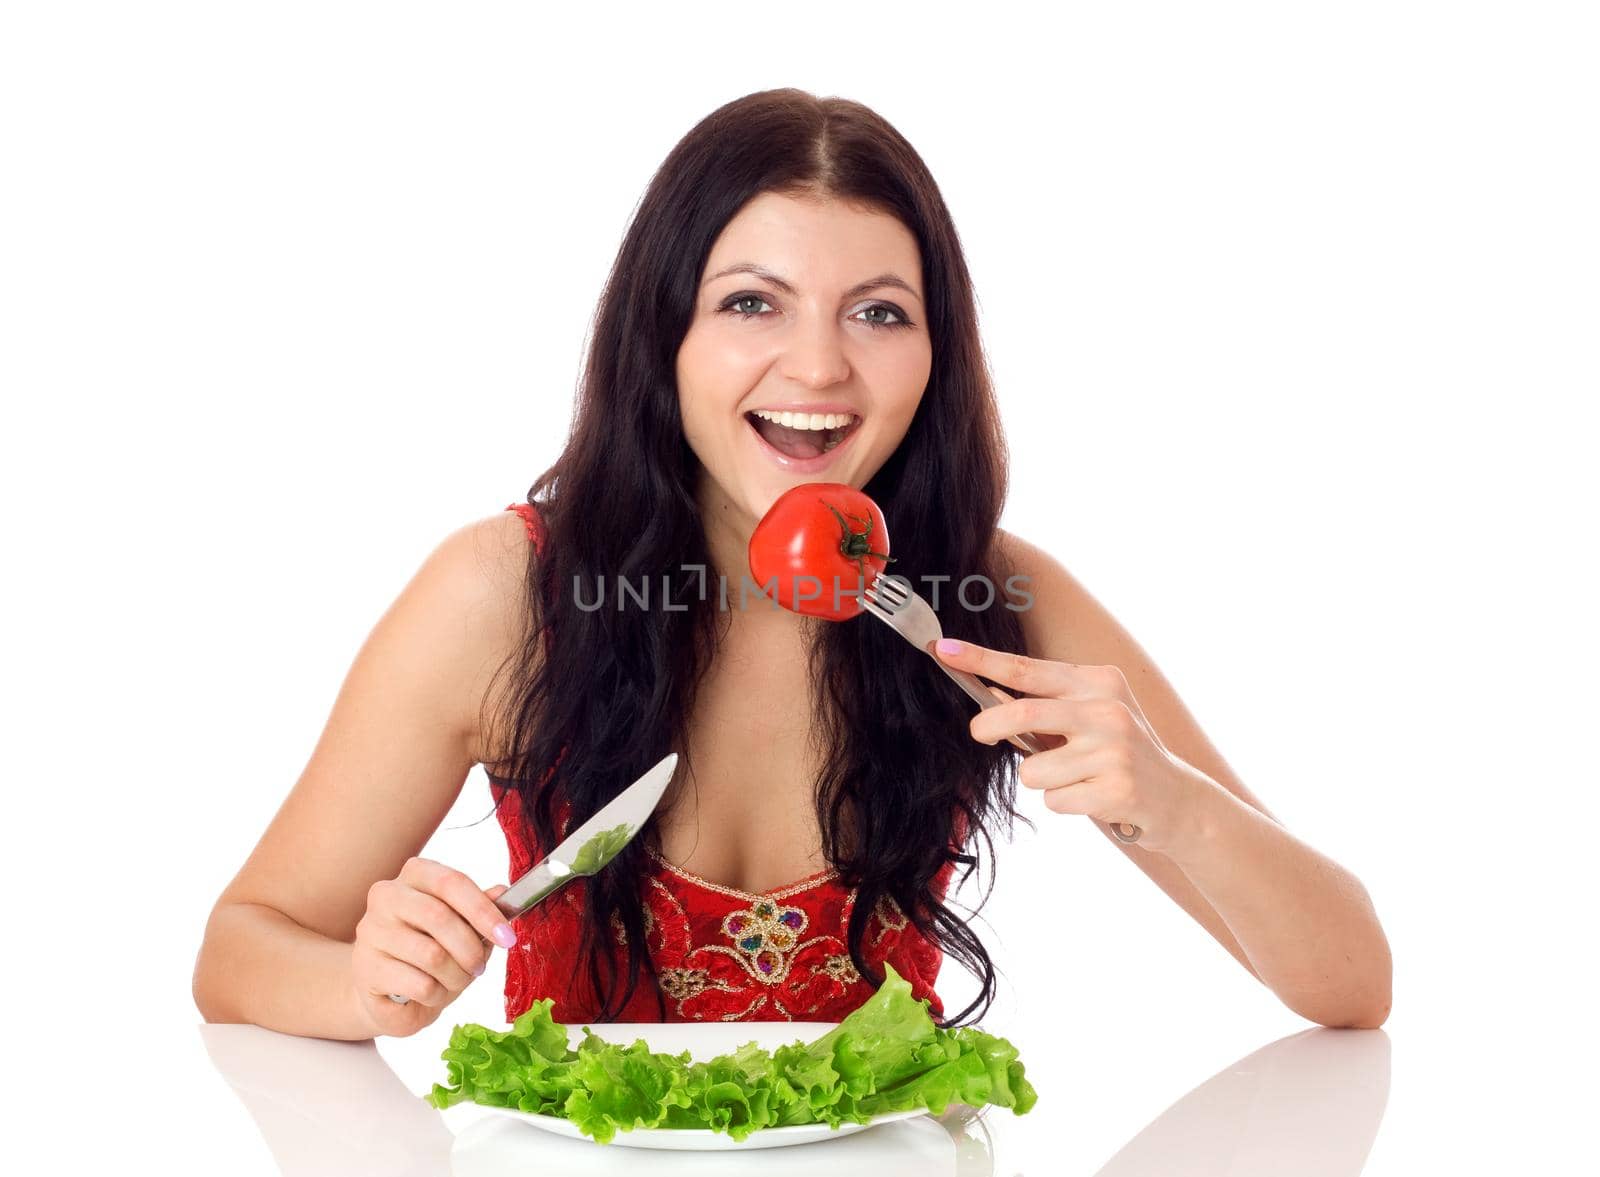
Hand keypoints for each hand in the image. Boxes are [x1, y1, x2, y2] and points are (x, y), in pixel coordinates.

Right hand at [351, 856, 516, 1037]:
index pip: (452, 882)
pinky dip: (437, 995)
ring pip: (432, 955)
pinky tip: (431, 993)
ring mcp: (371, 931)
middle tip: (479, 967)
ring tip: (454, 980)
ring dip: (456, 976)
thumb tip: (502, 892)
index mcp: (414, 874)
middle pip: (440, 917)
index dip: (483, 911)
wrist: (387, 991)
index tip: (507, 937)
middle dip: (470, 949)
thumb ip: (480, 909)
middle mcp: (387, 896)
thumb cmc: (429, 951)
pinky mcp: (366, 968)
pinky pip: (419, 984)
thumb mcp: (461, 927)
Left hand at [933, 639, 1213, 855]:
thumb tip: (988, 697)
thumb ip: (1046, 704)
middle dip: (990, 725)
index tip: (942, 649)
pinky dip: (1063, 803)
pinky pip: (1054, 800)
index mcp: (1098, 681)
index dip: (981, 659)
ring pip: (1033, 770)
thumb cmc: (1117, 751)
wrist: (1176, 797)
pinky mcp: (1117, 790)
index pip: (1026, 668)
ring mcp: (1115, 750)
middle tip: (978, 732)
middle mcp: (1108, 710)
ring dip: (1040, 780)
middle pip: (1023, 714)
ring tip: (1074, 779)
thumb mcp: (1091, 713)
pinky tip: (1091, 798)